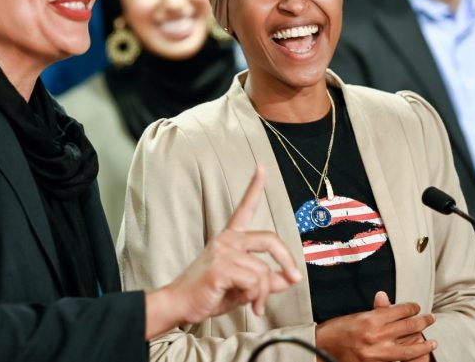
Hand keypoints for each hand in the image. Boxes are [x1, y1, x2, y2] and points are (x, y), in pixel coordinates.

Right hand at [145, 165, 301, 338]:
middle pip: (270, 239)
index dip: (254, 187)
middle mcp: (226, 239)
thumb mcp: (243, 286)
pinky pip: (255, 282)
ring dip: (264, 293)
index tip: (261, 167)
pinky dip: (256, 297)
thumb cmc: (208, 294)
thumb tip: (289, 278)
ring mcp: (222, 251)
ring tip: (255, 305)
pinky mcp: (221, 267)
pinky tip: (248, 305)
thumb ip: (266, 280)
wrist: (180, 304)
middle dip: (287, 260)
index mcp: (229, 238)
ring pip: (264, 271)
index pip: (244, 208)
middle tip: (294, 278)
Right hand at [315, 291, 435, 361]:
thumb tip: (384, 297)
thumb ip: (373, 311)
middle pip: (408, 327)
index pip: (399, 310)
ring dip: (424, 343)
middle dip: (423, 321)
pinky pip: (399, 360)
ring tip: (432, 341)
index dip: (411, 308)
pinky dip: (410, 357)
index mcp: (370, 319)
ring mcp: (378, 352)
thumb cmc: (335, 331)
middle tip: (430, 318)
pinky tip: (418, 355)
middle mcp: (376, 335)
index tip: (416, 307)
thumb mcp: (354, 317)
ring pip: (410, 347)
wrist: (322, 348)